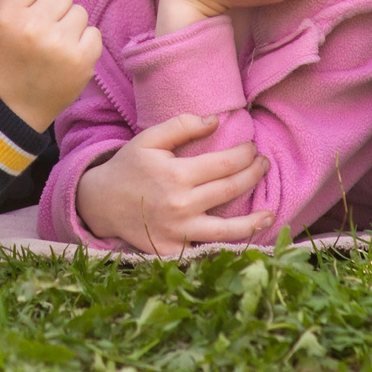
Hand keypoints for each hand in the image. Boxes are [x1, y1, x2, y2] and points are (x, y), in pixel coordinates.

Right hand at [0, 0, 102, 131]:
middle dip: (53, 6)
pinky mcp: (82, 61)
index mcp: (8, 15)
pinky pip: (94, 32)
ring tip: (52, 44)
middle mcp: (34, 27)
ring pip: (79, 10)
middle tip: (41, 29)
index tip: (29, 8)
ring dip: (69, 24)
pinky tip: (66, 55)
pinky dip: (83, 42)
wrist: (12, 108)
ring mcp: (61, 45)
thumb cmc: (2, 59)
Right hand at [73, 112, 275, 254]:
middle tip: (263, 164)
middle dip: (253, 174)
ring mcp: (179, 231)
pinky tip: (244, 238)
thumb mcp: (148, 139)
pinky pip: (207, 247)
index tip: (252, 148)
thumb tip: (215, 121)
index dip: (245, 154)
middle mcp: (182, 205)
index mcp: (177, 175)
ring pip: (228, 229)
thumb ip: (181, 125)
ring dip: (254, 220)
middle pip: (231, 190)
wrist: (100, 204)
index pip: (225, 164)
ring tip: (270, 212)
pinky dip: (228, 244)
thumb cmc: (128, 167)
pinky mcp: (174, 250)